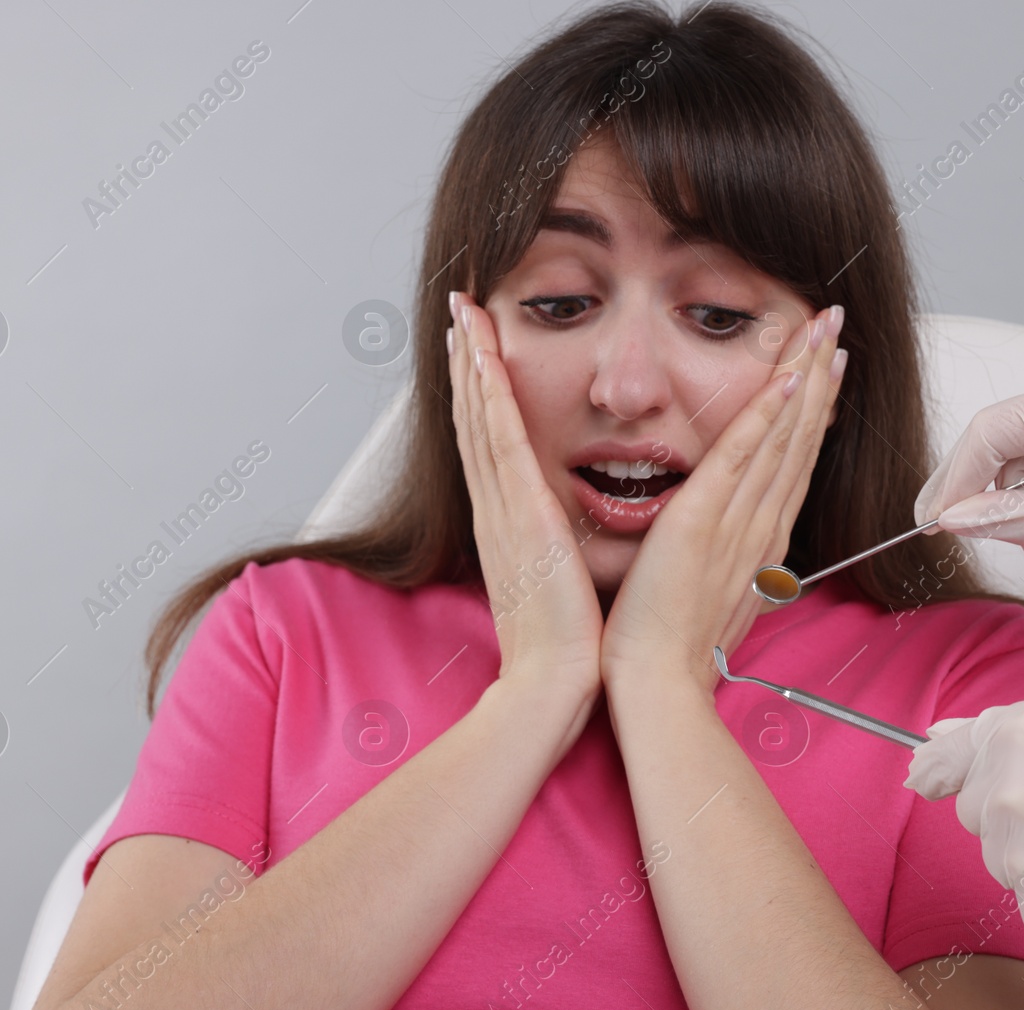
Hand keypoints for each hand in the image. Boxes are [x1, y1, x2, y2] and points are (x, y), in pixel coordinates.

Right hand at [448, 291, 603, 710]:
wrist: (551, 685)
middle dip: (467, 361)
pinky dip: (489, 396)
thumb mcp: (556, 584)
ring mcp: (501, 508)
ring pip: (481, 418)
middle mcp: (495, 508)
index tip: (477, 350)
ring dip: (472, 362)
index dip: (480, 393)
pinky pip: (501, 441)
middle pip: (475, 419)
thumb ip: (556, 551)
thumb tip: (564, 536)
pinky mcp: (519, 513)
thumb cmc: (563, 647)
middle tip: (459, 310)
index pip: (489, 443)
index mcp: (507, 524)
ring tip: (463, 314)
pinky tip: (485, 357)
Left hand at [600, 304, 846, 695]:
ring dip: (805, 378)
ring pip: (783, 436)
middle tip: (836, 327)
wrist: (658, 682)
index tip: (826, 366)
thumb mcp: (712, 593)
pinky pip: (741, 456)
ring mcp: (738, 521)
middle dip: (821, 378)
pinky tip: (787, 378)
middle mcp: (761, 524)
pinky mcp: (704, 521)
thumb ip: (727, 560)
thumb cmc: (673, 645)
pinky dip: (767, 416)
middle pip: (800, 438)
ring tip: (823, 330)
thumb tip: (734, 547)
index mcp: (759, 539)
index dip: (812, 410)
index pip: (792, 460)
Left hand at [903, 698, 1023, 968]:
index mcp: (1018, 738)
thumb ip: (1006, 736)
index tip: (923, 774)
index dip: (941, 768)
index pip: (953, 757)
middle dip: (1018, 820)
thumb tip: (935, 738)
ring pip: (1012, 869)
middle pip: (982, 818)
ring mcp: (1019, 862)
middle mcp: (1004, 797)